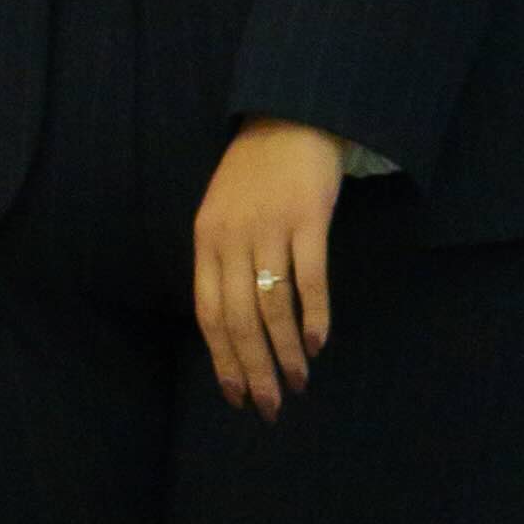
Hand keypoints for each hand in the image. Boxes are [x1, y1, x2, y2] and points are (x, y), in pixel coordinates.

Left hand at [194, 121, 347, 409]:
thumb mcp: (223, 214)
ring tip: (298, 382)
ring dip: (285, 352)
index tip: (237, 396)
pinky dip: (313, 315)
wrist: (291, 116)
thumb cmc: (256, 174)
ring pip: (273, 304)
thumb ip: (223, 262)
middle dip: (253, 369)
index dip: (222, 359)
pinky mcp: (309, 218)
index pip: (209, 313)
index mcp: (206, 239)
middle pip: (239, 318)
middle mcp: (232, 237)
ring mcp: (270, 227)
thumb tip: (235, 326)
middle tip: (269, 407)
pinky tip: (316, 342)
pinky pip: (310, 277)